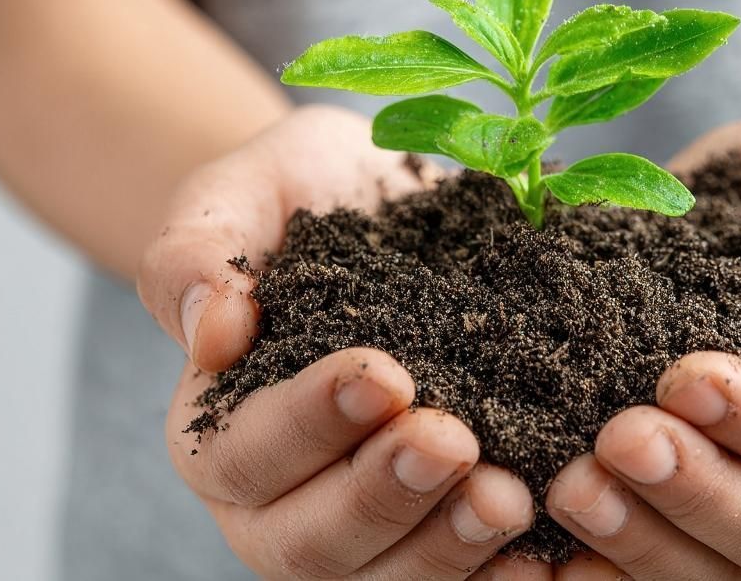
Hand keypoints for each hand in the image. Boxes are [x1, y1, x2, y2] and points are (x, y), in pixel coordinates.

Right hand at [138, 106, 534, 578]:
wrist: (385, 211)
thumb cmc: (301, 201)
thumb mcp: (243, 197)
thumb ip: (197, 255)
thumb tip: (214, 334)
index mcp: (220, 430)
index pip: (247, 451)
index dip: (310, 424)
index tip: (385, 374)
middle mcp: (278, 501)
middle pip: (311, 540)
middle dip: (383, 496)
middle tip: (453, 443)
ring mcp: (359, 525)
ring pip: (385, 575)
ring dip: (445, 547)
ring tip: (507, 500)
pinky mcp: (431, 528)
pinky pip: (452, 574)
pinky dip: (493, 571)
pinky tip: (543, 552)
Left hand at [537, 117, 740, 578]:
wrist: (732, 214)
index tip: (686, 375)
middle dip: (696, 493)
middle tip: (619, 437)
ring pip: (708, 571)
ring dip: (638, 537)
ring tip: (571, 486)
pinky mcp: (670, 523)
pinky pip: (642, 572)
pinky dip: (598, 567)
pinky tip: (544, 542)